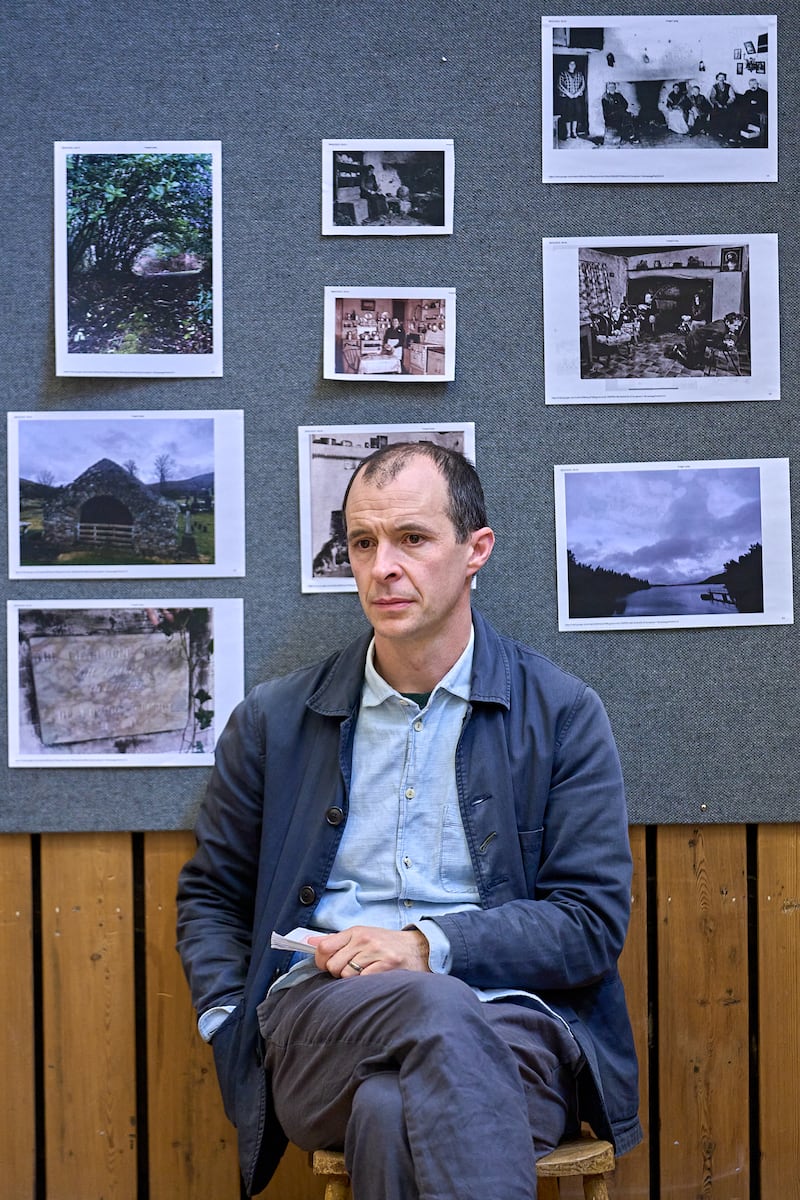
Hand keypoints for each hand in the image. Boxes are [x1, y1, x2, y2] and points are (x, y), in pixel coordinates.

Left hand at [308, 925, 430, 977]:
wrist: (419, 948)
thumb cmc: (387, 944)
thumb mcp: (362, 936)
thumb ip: (337, 941)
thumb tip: (310, 942)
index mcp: (355, 932)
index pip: (324, 947)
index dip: (321, 961)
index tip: (327, 966)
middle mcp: (364, 940)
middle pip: (333, 965)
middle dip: (339, 973)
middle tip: (352, 971)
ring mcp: (376, 952)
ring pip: (346, 975)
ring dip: (352, 980)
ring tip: (364, 974)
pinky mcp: (387, 965)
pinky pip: (362, 981)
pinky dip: (364, 984)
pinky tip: (373, 979)